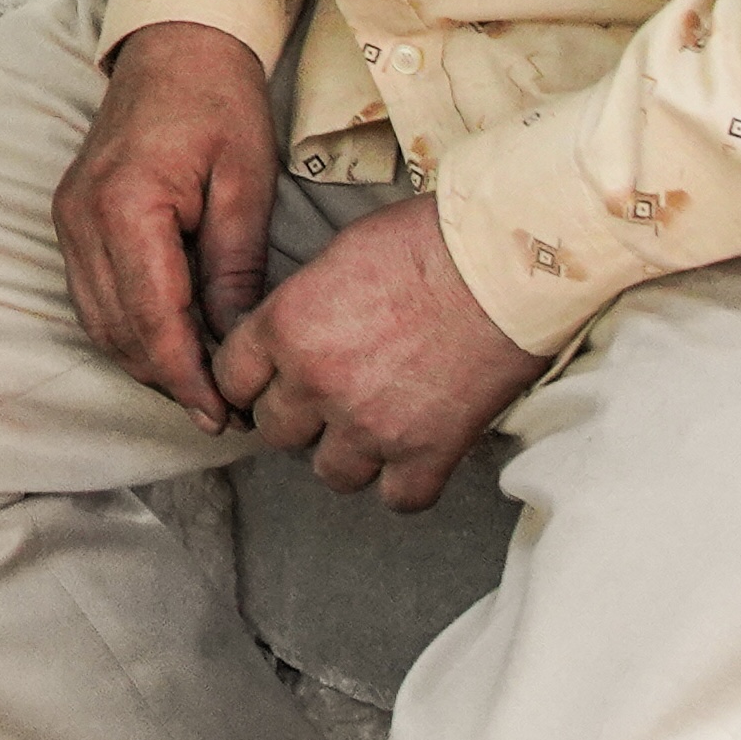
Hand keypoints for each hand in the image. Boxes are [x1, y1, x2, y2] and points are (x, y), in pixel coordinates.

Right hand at [61, 20, 291, 423]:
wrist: (174, 47)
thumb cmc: (219, 103)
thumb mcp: (246, 185)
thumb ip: (234, 268)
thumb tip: (235, 343)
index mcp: (128, 205)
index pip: (154, 320)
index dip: (189, 377)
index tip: (224, 414)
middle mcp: (83, 218)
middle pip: (119, 330)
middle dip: (168, 380)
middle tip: (221, 414)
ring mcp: (68, 219)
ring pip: (98, 321)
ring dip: (145, 362)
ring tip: (200, 388)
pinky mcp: (70, 218)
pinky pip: (91, 295)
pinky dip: (127, 331)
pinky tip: (169, 345)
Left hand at [213, 198, 549, 512]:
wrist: (509, 264)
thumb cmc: (430, 240)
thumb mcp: (340, 253)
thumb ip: (304, 304)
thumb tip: (296, 328)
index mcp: (287, 327)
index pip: (232, 378)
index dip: (249, 380)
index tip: (266, 381)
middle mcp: (318, 383)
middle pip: (275, 430)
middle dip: (297, 415)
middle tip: (328, 397)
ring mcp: (372, 425)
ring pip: (331, 473)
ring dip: (346, 454)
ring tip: (372, 427)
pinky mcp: (428, 452)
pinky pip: (399, 499)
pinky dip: (405, 484)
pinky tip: (415, 456)